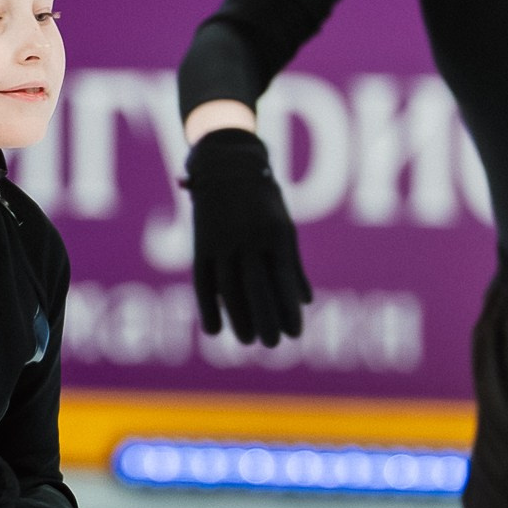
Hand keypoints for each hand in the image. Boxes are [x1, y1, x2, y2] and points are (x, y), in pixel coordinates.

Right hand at [184, 127, 311, 347]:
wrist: (226, 163)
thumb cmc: (262, 197)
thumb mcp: (284, 226)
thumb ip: (293, 265)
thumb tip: (305, 301)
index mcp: (275, 234)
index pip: (283, 279)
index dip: (288, 308)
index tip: (295, 333)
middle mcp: (249, 238)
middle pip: (256, 287)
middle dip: (265, 318)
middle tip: (272, 344)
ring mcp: (222, 240)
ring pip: (229, 287)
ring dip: (238, 316)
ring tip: (247, 341)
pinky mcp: (201, 243)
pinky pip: (203, 280)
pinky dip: (207, 307)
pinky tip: (214, 330)